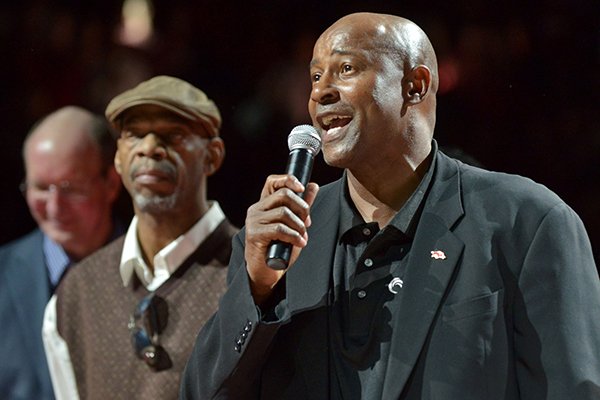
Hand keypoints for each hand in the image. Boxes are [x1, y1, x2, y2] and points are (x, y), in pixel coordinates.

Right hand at [244, 174, 318, 303]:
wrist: (267, 272)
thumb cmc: (279, 248)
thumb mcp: (294, 224)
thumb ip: (301, 206)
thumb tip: (313, 186)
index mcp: (264, 204)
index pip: (272, 181)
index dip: (288, 180)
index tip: (302, 189)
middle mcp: (256, 209)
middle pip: (283, 195)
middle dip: (301, 208)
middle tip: (307, 223)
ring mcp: (253, 221)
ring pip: (283, 213)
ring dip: (299, 226)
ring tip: (302, 237)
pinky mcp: (254, 234)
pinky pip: (279, 229)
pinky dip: (294, 236)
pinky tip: (300, 243)